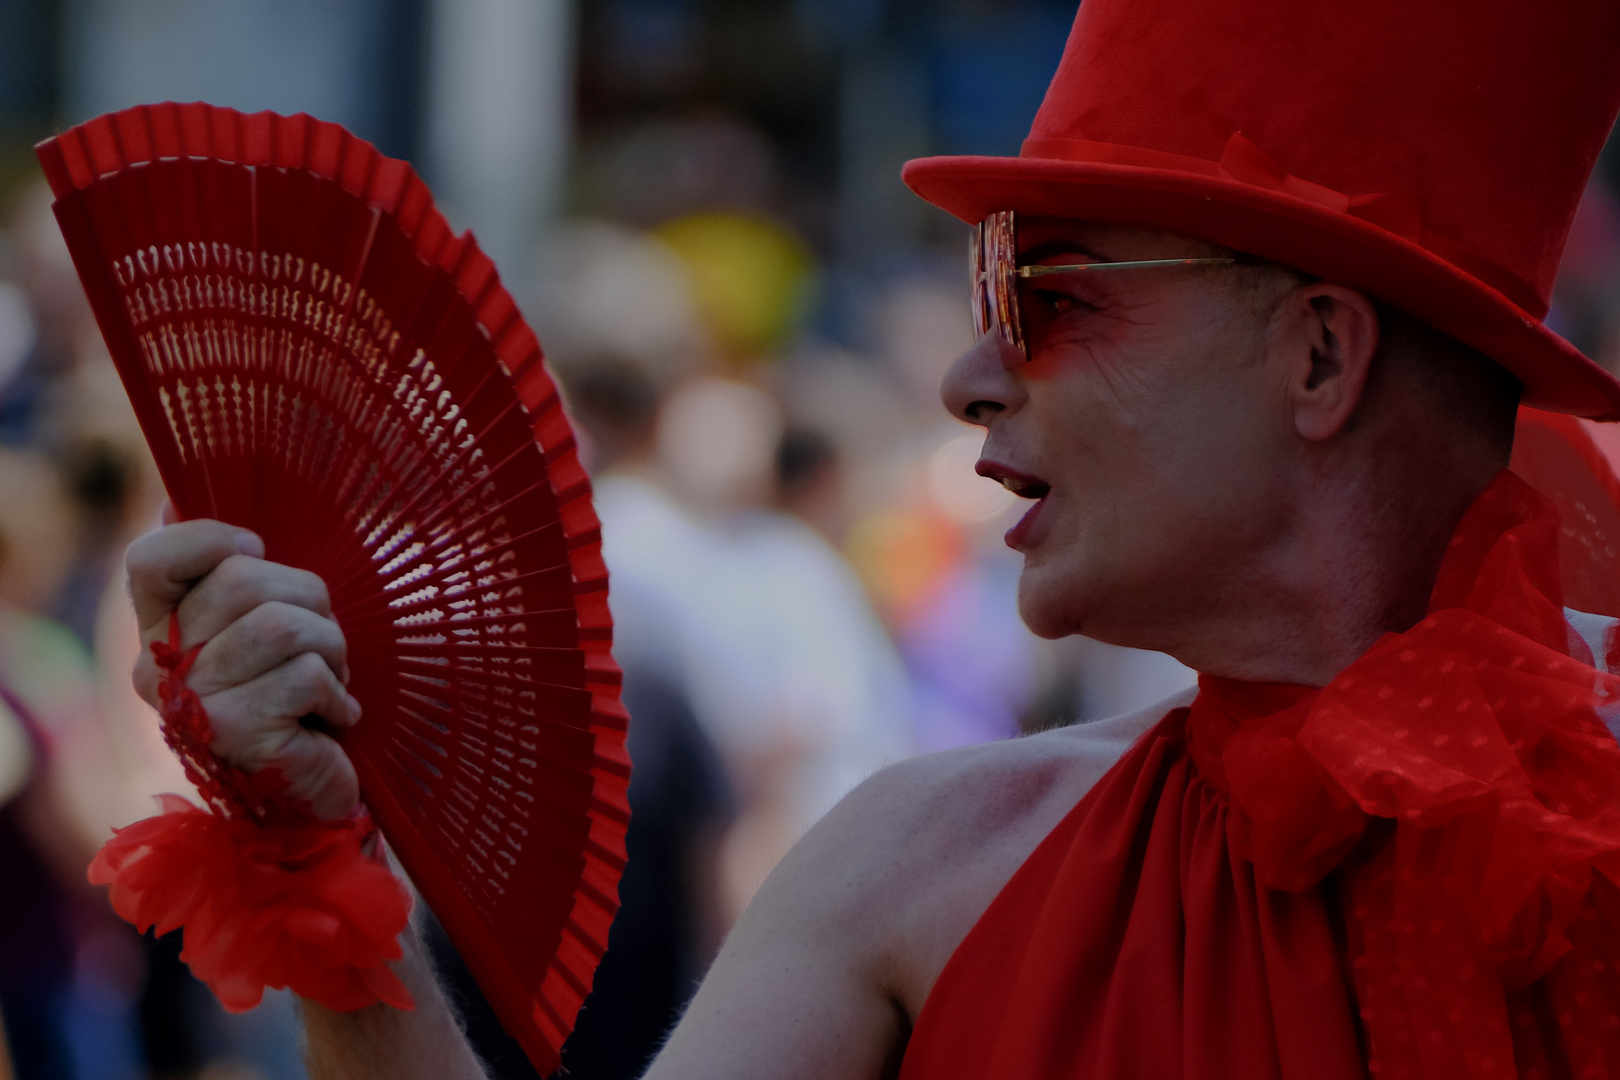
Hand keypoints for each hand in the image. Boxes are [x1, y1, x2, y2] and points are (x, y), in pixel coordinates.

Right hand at [126, 519, 361, 819]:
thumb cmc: (298, 697)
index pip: (151, 558)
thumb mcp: (265, 626)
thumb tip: (173, 498)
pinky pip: (307, 674)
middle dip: (310, 601)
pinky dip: (339, 694)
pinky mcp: (235, 734)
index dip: (212, 539)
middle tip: (323, 644)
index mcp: (158, 631)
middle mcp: (159, 668)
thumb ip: (227, 571)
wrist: (314, 795)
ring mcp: (193, 705)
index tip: (257, 551)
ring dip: (333, 648)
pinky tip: (334, 721)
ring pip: (282, 625)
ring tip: (332, 682)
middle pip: (243, 581)